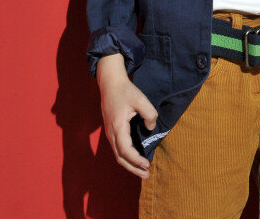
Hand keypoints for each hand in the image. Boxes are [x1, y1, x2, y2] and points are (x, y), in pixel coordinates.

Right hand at [97, 54, 157, 178]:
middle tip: (146, 175)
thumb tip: (151, 127)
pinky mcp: (111, 131)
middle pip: (120, 158)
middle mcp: (111, 133)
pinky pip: (118, 149)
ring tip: (142, 171)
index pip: (126, 150)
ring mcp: (109, 133)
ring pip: (118, 155)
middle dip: (133, 168)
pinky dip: (126, 157)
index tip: (147, 164)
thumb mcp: (141, 99)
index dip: (136, 160)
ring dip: (130, 165)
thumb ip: (149, 114)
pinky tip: (135, 159)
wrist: (110, 84)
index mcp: (117, 127)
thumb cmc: (125, 91)